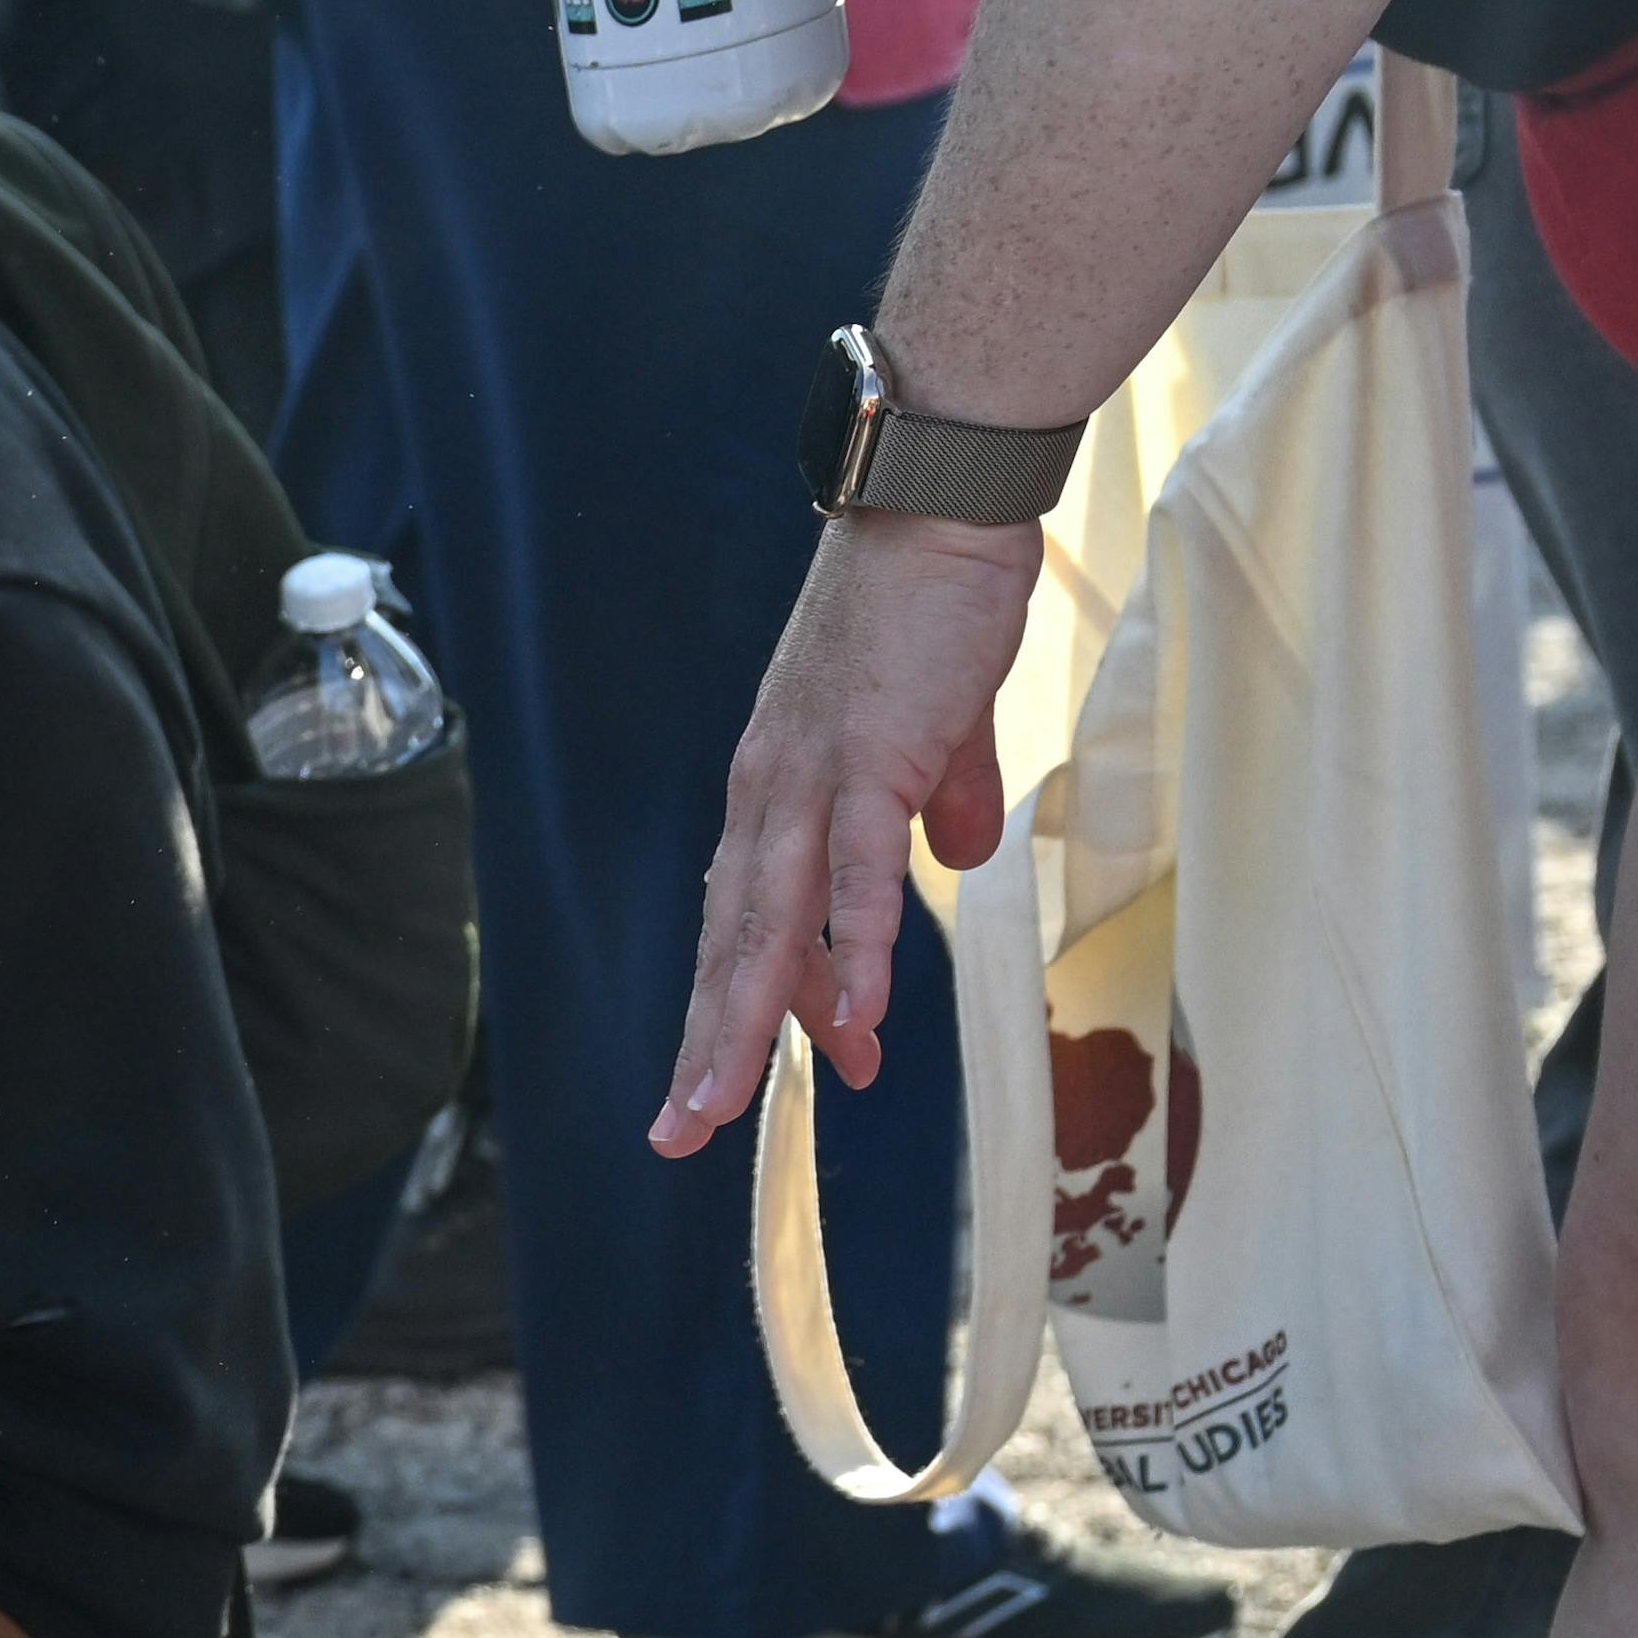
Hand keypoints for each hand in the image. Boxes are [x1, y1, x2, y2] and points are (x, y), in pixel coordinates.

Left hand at [654, 505, 1037, 1153]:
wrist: (936, 504)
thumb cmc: (931, 604)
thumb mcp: (935, 723)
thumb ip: (941, 798)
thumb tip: (958, 861)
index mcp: (775, 789)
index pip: (751, 918)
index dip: (760, 1000)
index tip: (778, 1073)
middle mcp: (769, 793)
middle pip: (731, 941)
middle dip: (707, 1043)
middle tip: (680, 1133)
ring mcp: (811, 778)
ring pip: (770, 924)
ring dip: (749, 1020)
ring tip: (724, 1108)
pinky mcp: (872, 758)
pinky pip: (856, 871)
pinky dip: (852, 944)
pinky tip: (853, 1014)